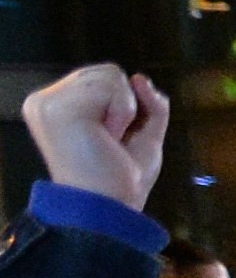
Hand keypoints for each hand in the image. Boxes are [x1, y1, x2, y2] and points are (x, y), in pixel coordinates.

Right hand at [20, 64, 168, 210]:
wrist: (109, 206)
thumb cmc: (122, 179)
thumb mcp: (144, 135)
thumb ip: (148, 104)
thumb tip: (140, 77)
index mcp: (58, 106)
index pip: (104, 79)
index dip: (124, 107)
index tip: (109, 140)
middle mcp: (46, 101)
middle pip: (108, 72)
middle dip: (126, 107)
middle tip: (108, 141)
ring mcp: (47, 102)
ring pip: (111, 75)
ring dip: (125, 111)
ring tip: (106, 139)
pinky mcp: (56, 106)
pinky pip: (112, 86)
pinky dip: (123, 111)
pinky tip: (106, 134)